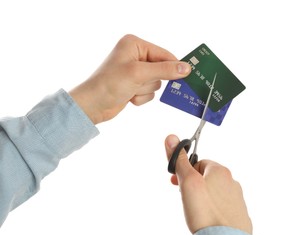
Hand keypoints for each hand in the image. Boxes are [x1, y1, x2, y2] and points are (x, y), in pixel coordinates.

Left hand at [69, 34, 190, 123]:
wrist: (93, 105)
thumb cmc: (109, 84)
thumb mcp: (139, 74)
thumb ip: (164, 70)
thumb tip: (186, 68)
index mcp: (134, 45)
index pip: (163, 54)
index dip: (173, 65)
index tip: (186, 75)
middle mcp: (135, 56)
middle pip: (161, 70)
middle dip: (150, 81)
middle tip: (138, 83)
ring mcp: (135, 72)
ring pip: (155, 83)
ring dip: (144, 91)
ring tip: (130, 90)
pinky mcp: (134, 85)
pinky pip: (149, 93)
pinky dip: (141, 97)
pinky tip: (128, 96)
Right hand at [164, 134, 252, 234]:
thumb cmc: (205, 211)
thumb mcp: (188, 181)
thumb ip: (179, 160)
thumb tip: (171, 138)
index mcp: (220, 171)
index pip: (198, 163)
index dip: (185, 171)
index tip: (177, 182)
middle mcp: (231, 182)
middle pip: (206, 177)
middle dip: (192, 185)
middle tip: (184, 197)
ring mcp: (236, 198)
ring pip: (213, 192)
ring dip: (201, 196)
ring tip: (194, 209)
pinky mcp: (238, 214)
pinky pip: (220, 205)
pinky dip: (211, 208)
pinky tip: (206, 218)